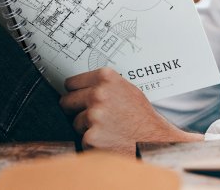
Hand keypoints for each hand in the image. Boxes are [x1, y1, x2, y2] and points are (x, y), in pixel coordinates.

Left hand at [60, 68, 202, 154]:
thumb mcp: (127, 89)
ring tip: (106, 128)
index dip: (74, 91)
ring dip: (85, 127)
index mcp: (106, 77)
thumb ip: (106, 85)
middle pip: (67, 100)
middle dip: (74, 109)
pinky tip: (107, 139)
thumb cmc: (142, 117)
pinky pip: (82, 138)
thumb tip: (84, 86)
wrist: (152, 141)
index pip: (72, 82)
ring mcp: (94, 115)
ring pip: (75, 121)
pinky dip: (92, 142)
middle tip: (88, 115)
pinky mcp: (91, 136)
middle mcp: (99, 93)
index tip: (74, 95)